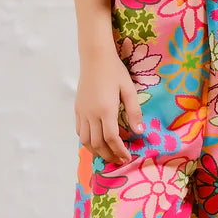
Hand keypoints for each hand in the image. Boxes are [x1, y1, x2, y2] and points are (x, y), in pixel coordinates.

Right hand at [75, 50, 143, 164]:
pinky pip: (79, 131)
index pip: (111, 138)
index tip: (127, 157)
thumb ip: (134, 112)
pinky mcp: (77, 109)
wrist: (95, 57)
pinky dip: (87, 141)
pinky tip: (96, 142)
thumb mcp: (129, 90)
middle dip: (109, 155)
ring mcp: (82, 112)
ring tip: (107, 154)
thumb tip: (140, 131)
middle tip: (119, 160)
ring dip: (96, 151)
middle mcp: (91, 114)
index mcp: (106, 110)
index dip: (119, 151)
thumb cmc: (114, 71)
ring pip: (85, 140)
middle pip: (97, 144)